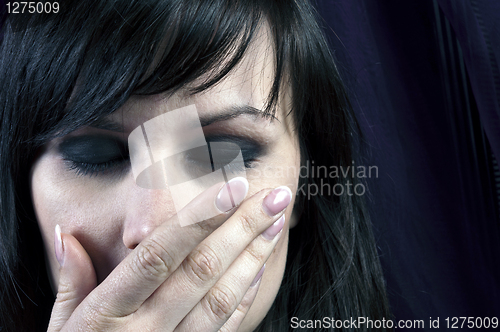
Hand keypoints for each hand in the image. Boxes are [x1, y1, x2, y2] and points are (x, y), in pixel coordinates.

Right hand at [47, 179, 290, 330]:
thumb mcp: (61, 330)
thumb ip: (69, 281)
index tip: (231, 187)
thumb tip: (66, 235)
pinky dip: (248, 293)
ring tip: (277, 220)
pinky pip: (228, 326)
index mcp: (108, 314)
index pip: (159, 255)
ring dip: (254, 254)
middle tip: (273, 196)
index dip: (198, 219)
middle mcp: (147, 330)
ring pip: (222, 296)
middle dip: (242, 227)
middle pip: (202, 269)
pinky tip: (262, 262)